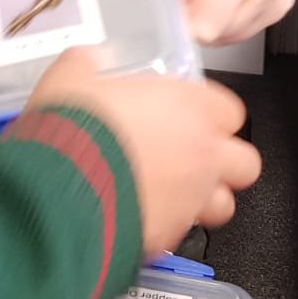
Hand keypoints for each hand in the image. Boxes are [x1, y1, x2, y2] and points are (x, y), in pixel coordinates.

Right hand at [27, 49, 259, 256]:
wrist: (53, 189)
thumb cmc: (71, 131)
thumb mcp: (70, 77)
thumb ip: (87, 65)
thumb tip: (86, 61)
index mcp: (187, 107)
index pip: (230, 110)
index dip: (211, 113)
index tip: (188, 113)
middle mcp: (199, 154)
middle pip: (244, 163)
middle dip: (223, 161)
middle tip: (190, 156)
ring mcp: (189, 199)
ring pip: (224, 206)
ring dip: (204, 199)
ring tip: (173, 192)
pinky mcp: (168, 236)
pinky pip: (183, 232)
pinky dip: (169, 224)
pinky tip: (139, 212)